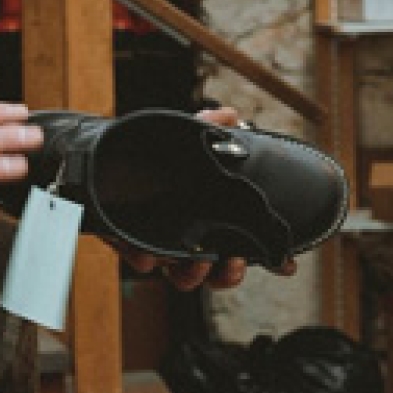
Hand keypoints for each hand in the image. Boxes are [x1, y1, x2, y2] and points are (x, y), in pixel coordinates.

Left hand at [109, 105, 297, 291]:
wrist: (111, 159)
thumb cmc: (156, 158)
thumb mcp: (185, 141)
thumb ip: (209, 128)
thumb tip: (232, 115)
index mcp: (203, 224)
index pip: (232, 254)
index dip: (255, 260)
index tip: (281, 265)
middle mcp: (182, 240)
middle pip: (211, 274)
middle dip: (227, 276)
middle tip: (235, 263)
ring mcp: (157, 244)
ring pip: (180, 276)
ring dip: (193, 275)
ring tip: (198, 263)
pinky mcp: (128, 242)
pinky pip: (137, 258)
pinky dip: (142, 258)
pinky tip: (148, 252)